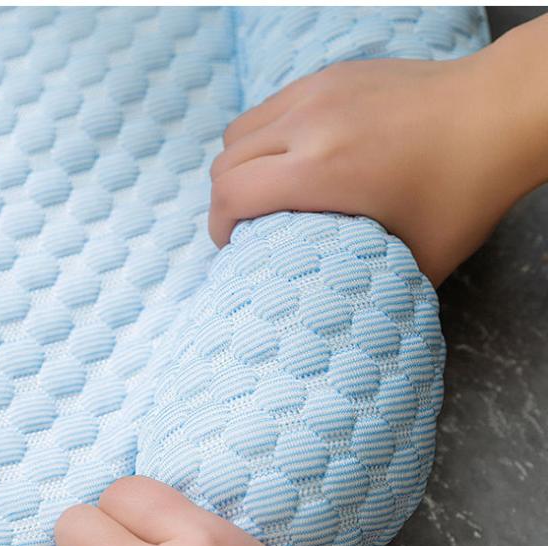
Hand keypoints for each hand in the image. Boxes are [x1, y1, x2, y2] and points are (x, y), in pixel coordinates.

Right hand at [209, 19, 547, 285]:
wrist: (498, 113)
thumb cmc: (464, 190)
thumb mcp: (419, 260)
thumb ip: (366, 281)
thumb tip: (342, 300)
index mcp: (320, 171)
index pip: (230, 193)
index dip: (218, 225)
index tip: (232, 245)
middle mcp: (307, 124)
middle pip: (225, 161)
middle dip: (225, 199)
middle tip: (247, 224)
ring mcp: (317, 91)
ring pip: (241, 128)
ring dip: (241, 164)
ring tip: (265, 189)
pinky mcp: (331, 75)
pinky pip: (272, 106)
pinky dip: (266, 135)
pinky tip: (294, 155)